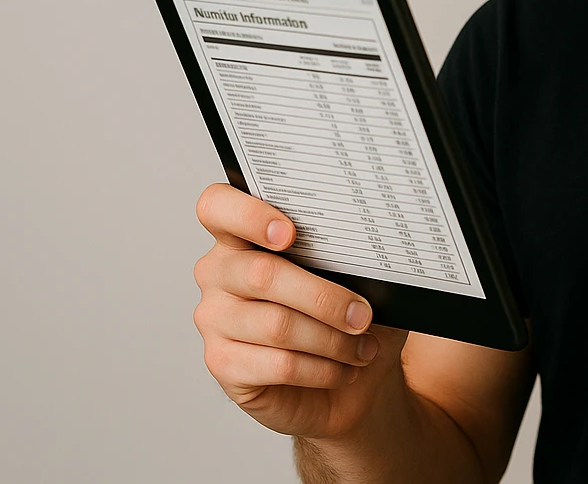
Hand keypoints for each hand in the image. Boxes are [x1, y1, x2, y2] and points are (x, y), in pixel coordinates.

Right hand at [192, 183, 409, 439]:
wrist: (337, 379)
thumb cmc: (341, 314)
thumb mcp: (352, 276)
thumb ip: (345, 255)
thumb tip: (373, 253)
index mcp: (242, 235)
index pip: (218, 206)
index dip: (248, 215)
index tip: (290, 233)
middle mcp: (219, 272)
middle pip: (262, 274)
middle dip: (324, 297)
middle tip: (363, 315)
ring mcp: (214, 318)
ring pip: (277, 325)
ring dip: (332, 340)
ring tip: (362, 348)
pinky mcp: (222, 363)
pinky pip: (278, 364)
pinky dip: (321, 369)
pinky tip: (342, 369)